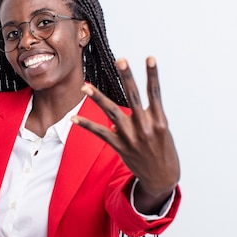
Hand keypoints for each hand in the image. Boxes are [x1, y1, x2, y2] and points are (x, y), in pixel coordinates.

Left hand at [72, 57, 179, 206]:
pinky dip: (86, 125)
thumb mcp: (161, 132)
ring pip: (112, 112)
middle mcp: (145, 126)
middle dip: (126, 77)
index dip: (152, 74)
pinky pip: (100, 133)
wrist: (162, 178)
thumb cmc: (163, 151)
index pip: (155, 92)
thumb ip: (145, 117)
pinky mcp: (119, 146)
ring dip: (97, 98)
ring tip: (85, 86)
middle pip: (133, 97)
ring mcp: (131, 137)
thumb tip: (121, 114)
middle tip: (120, 60)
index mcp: (159, 120)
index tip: (149, 58)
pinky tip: (73, 119)